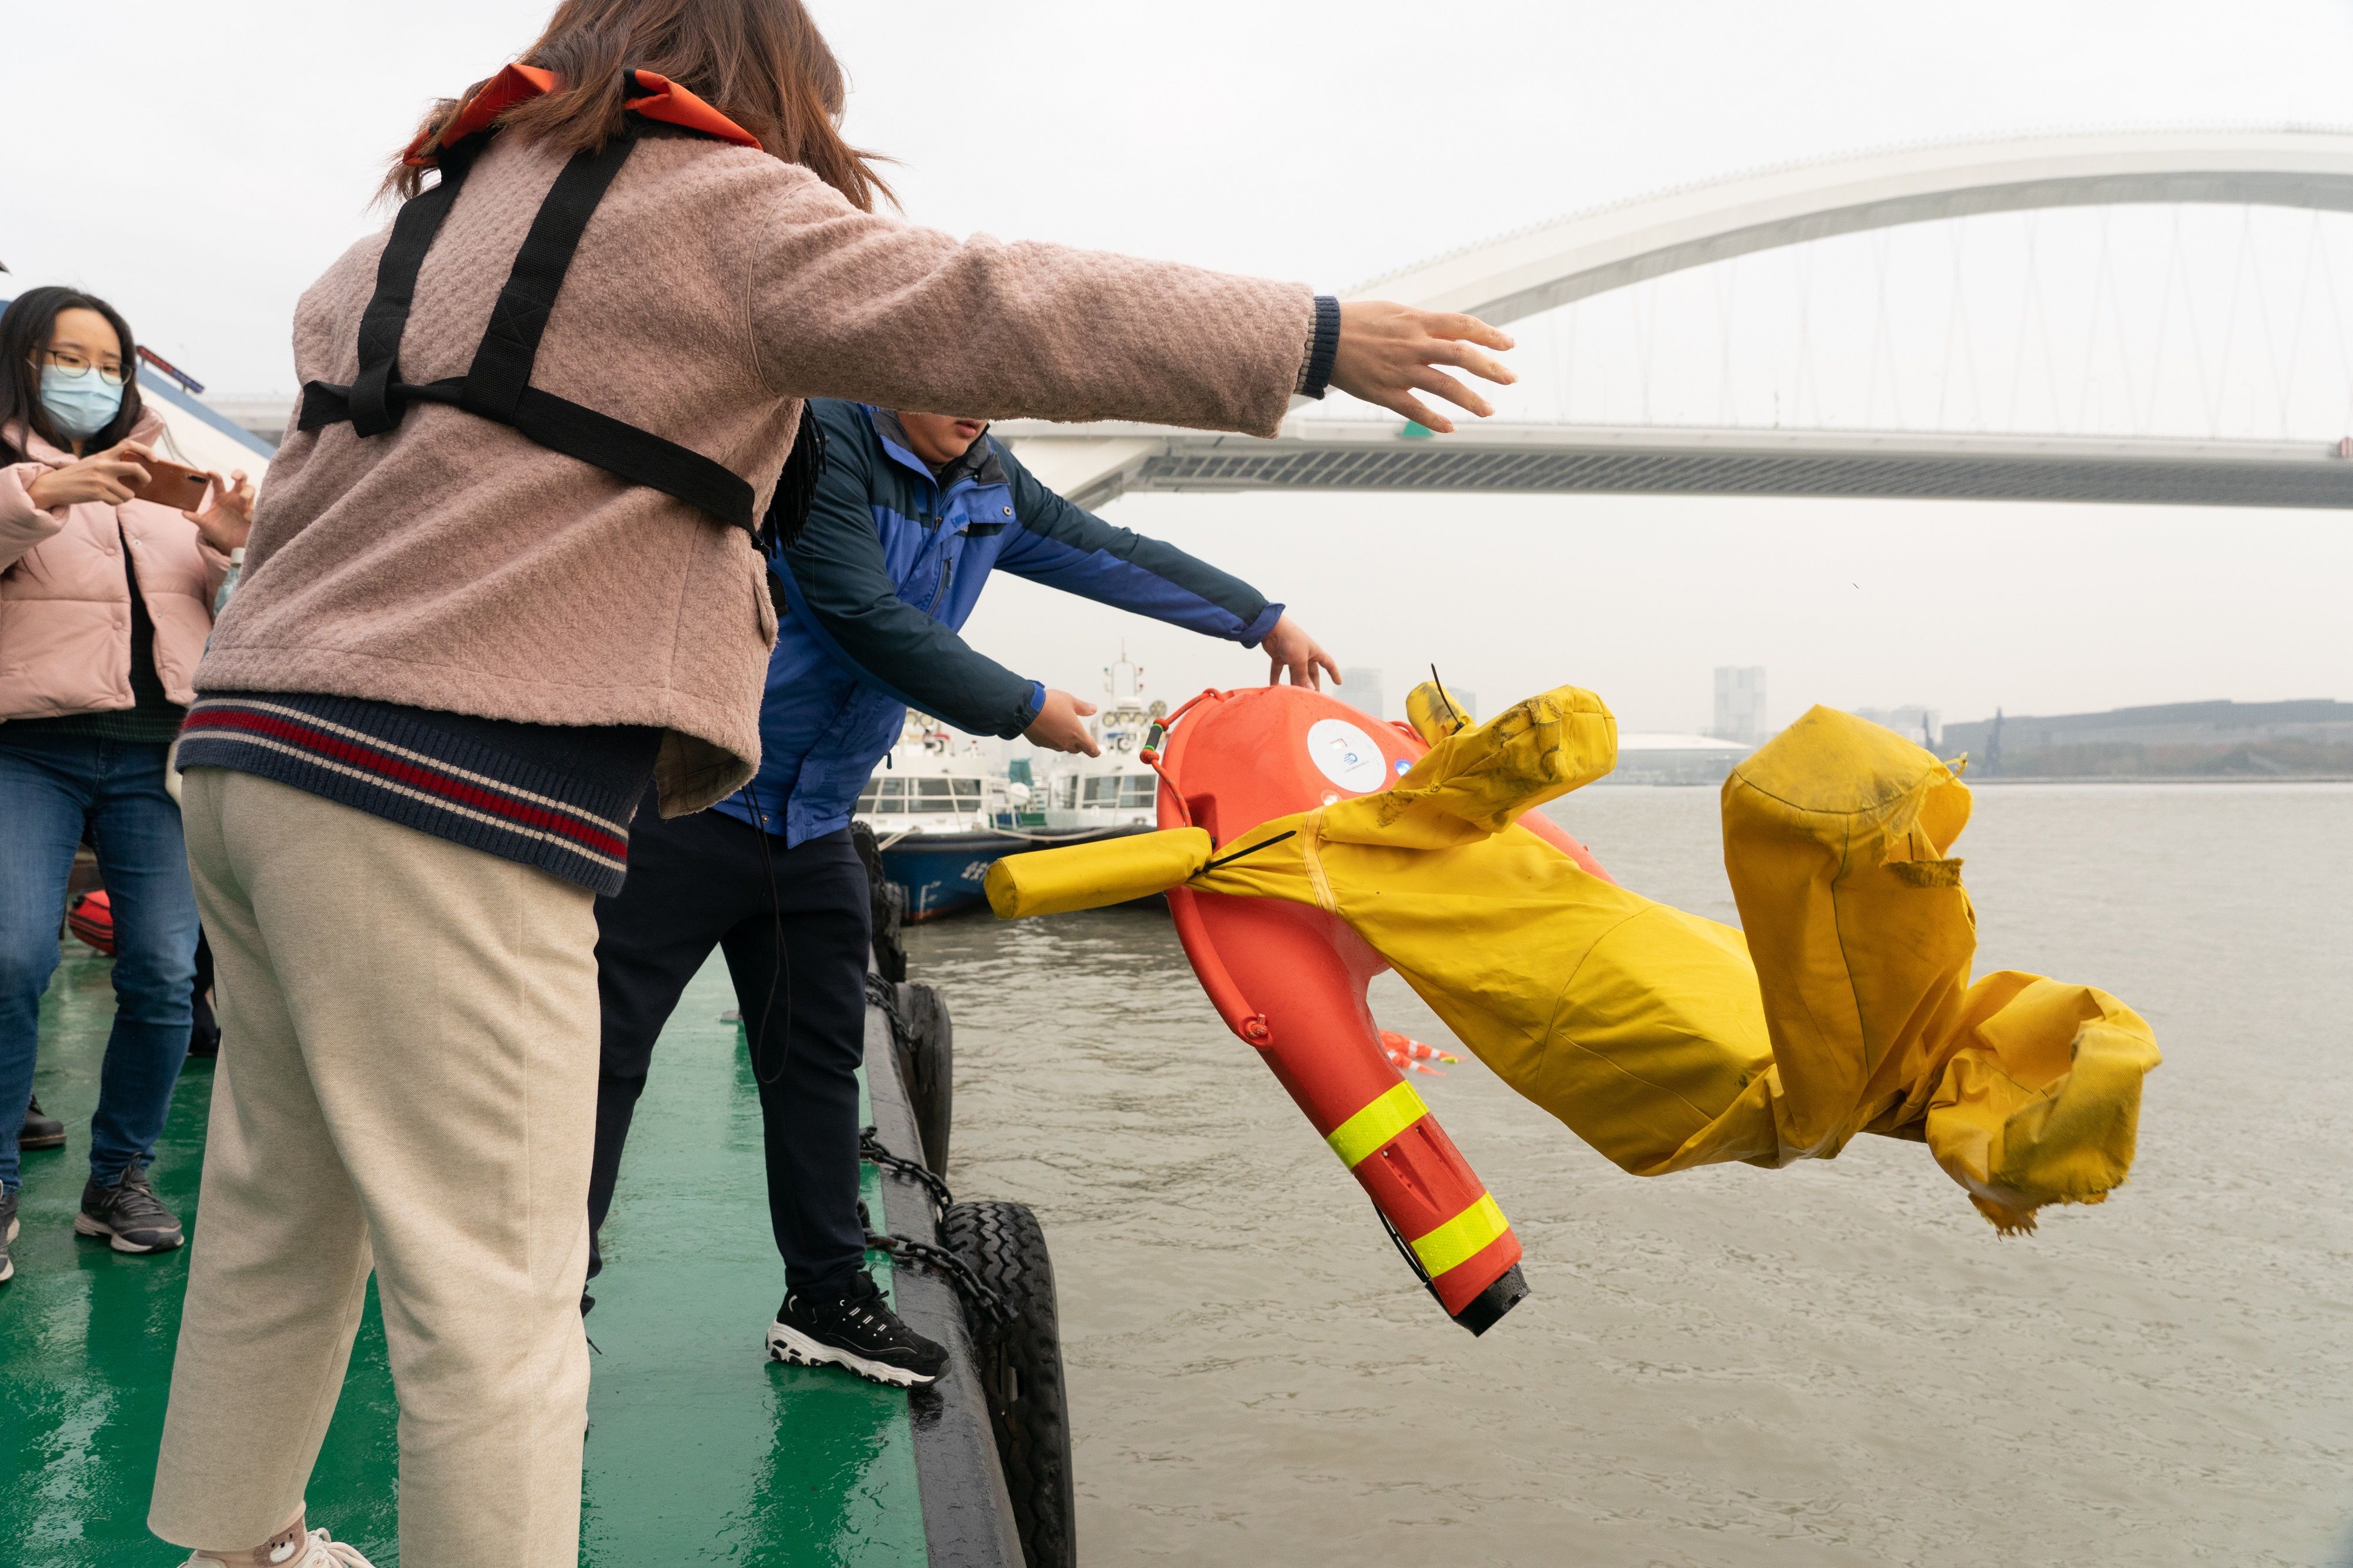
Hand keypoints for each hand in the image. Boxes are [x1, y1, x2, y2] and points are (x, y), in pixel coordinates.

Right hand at [23, 441, 152, 509]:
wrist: (53, 486)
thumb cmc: (77, 476)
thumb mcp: (93, 463)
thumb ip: (110, 463)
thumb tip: (137, 472)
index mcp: (103, 455)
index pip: (128, 445)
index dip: (145, 450)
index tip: (154, 459)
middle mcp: (103, 465)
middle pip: (136, 468)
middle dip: (146, 478)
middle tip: (145, 483)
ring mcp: (101, 479)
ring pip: (129, 493)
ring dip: (124, 497)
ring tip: (113, 494)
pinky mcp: (97, 493)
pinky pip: (118, 501)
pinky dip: (114, 502)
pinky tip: (104, 499)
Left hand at [185, 468, 255, 554]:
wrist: (229, 545)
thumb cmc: (216, 531)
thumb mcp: (204, 524)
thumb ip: (195, 517)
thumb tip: (183, 512)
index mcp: (221, 496)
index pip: (218, 481)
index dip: (214, 475)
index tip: (210, 472)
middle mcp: (234, 498)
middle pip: (241, 480)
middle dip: (240, 474)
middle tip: (235, 477)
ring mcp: (245, 505)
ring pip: (251, 490)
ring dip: (248, 492)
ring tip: (243, 499)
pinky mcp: (254, 515)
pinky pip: (255, 509)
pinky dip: (252, 512)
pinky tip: (247, 518)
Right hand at [1024, 689, 1100, 755]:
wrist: (1026, 708)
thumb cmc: (1049, 704)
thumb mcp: (1071, 701)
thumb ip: (1083, 707)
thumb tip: (1093, 709)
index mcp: (1077, 734)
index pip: (1090, 748)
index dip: (1095, 751)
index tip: (1097, 752)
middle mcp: (1065, 743)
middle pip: (1077, 749)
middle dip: (1080, 745)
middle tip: (1081, 739)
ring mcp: (1052, 744)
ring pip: (1063, 747)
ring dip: (1065, 741)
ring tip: (1063, 729)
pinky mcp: (1040, 743)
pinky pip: (1050, 743)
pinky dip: (1052, 738)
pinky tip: (1049, 728)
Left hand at [1262, 614, 1338, 689]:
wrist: (1272, 628)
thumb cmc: (1290, 640)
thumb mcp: (1299, 660)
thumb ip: (1303, 676)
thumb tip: (1310, 691)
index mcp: (1314, 652)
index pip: (1328, 664)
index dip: (1334, 673)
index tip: (1338, 683)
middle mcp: (1305, 654)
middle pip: (1310, 673)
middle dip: (1311, 684)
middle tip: (1312, 697)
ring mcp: (1291, 656)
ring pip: (1294, 673)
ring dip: (1294, 683)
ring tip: (1294, 696)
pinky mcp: (1279, 656)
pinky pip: (1279, 670)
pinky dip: (1276, 679)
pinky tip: (1275, 688)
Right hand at [1328, 301, 1515, 432]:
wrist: (1321, 337)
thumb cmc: (1357, 321)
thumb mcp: (1395, 311)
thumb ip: (1423, 323)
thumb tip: (1450, 331)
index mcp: (1417, 321)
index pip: (1464, 326)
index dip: (1490, 335)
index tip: (1508, 345)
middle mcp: (1414, 345)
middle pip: (1463, 355)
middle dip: (1491, 368)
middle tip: (1510, 378)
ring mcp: (1400, 370)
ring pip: (1445, 386)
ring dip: (1471, 399)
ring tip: (1489, 410)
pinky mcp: (1384, 392)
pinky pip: (1415, 409)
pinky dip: (1434, 420)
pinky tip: (1450, 428)